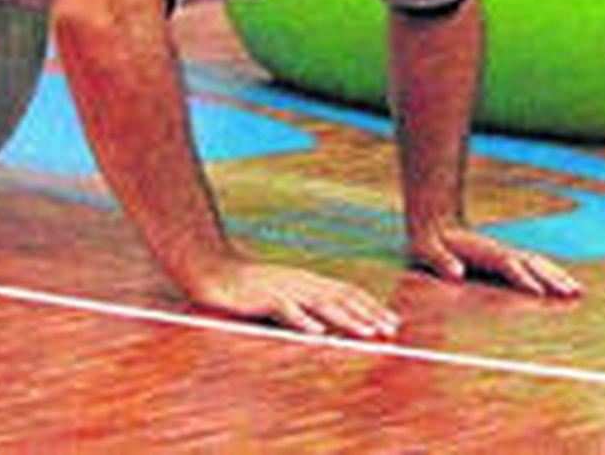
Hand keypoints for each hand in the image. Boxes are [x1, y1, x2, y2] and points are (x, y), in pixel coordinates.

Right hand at [190, 256, 400, 338]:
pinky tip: (318, 333)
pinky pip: (287, 310)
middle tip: (391, 329)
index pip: (346, 291)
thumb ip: (303, 308)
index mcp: (306, 281)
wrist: (213, 269)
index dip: (370, 305)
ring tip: (367, 332)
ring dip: (346, 318)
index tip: (391, 320)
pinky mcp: (263, 297)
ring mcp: (283, 288)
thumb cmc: (247, 287)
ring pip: (321, 304)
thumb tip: (325, 327)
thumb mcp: (281, 297)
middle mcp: (300, 281)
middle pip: (341, 296)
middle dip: (368, 313)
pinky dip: (304, 321)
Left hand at [408, 220, 581, 299]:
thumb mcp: (425, 249)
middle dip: (552, 279)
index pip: (508, 265)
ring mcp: (505, 252)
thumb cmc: (427, 242)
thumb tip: (456, 274)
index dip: (522, 278)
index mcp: (482, 252)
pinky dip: (552, 274)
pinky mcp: (507, 257)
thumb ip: (440, 261)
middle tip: (573, 295)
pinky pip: (535, 265)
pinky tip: (565, 285)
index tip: (538, 294)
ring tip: (579, 292)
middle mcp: (498, 251)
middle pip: (530, 263)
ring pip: (537, 264)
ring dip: (557, 276)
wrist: (433, 222)